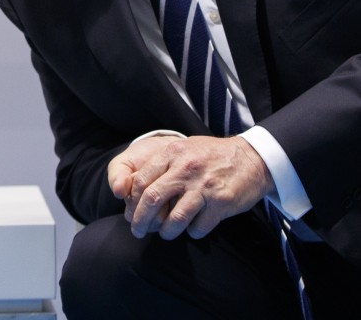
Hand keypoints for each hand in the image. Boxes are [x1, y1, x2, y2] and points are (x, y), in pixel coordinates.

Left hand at [107, 134, 273, 239]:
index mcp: (172, 153)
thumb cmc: (211, 155)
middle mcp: (185, 169)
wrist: (252, 157)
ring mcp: (204, 186)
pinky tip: (193, 230)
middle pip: (152, 199)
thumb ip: (162, 164)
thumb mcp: (183, 148)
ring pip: (175, 218)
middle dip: (140, 220)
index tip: (130, 214)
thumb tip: (134, 186)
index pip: (140, 181)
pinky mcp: (221, 202)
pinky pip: (199, 227)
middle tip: (137, 231)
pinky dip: (193, 233)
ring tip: (166, 234)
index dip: (132, 201)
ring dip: (166, 232)